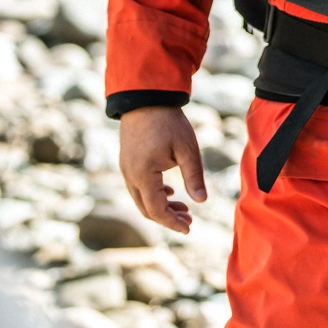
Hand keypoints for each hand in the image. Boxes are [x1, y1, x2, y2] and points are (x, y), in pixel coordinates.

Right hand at [119, 107, 205, 235]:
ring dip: (161, 207)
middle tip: (189, 221)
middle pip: (146, 209)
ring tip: (184, 209)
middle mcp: (130, 175)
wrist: (146, 98)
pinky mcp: (127, 162)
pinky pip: (138, 187)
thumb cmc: (168, 122)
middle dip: (167, 218)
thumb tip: (201, 201)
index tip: (189, 228)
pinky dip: (153, 195)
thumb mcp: (187, 149)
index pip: (156, 210)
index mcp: (143, 175)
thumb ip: (194, 176)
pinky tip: (170, 193)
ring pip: (141, 199)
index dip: (172, 222)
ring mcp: (126, 169)